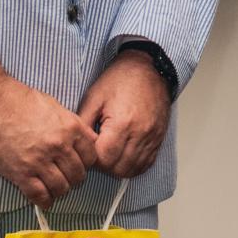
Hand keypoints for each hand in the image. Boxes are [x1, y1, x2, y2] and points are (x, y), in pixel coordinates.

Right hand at [0, 55, 98, 207]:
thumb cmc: (21, 101)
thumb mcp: (56, 107)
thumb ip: (73, 125)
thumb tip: (86, 139)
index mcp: (70, 128)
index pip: (91, 157)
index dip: (86, 164)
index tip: (80, 166)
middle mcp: (59, 146)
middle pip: (78, 174)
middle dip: (75, 180)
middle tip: (68, 180)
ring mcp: (39, 161)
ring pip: (61, 187)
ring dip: (60, 191)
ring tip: (56, 190)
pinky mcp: (20, 173)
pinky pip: (39, 195)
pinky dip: (44, 201)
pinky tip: (44, 200)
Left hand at [76, 52, 171, 179]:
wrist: (149, 68)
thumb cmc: (120, 79)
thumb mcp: (94, 97)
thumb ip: (83, 124)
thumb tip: (78, 146)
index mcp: (122, 123)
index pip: (103, 159)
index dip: (91, 159)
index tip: (87, 149)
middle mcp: (140, 134)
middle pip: (118, 168)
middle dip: (103, 166)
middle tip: (97, 153)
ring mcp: (152, 137)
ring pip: (133, 169)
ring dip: (118, 168)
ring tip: (109, 155)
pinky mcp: (159, 138)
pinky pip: (147, 163)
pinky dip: (134, 166)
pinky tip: (124, 157)